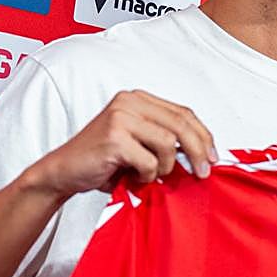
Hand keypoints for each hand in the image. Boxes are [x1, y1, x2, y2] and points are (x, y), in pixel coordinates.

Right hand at [24, 90, 217, 198]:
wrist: (63, 172)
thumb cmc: (103, 161)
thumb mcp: (139, 144)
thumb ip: (164, 139)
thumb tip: (204, 154)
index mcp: (137, 98)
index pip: (183, 112)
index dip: (203, 135)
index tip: (213, 156)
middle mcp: (129, 101)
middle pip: (181, 124)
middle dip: (198, 151)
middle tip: (203, 173)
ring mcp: (121, 117)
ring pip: (168, 143)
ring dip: (165, 167)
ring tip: (150, 175)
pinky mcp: (114, 137)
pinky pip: (150, 161)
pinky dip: (146, 176)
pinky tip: (133, 177)